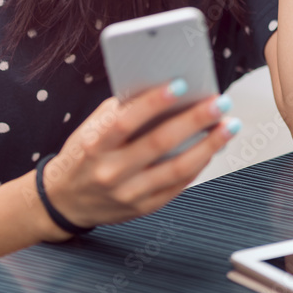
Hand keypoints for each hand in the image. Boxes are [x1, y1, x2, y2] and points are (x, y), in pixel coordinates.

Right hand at [39, 82, 239, 231]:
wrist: (64, 200)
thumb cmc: (84, 152)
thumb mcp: (93, 127)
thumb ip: (123, 109)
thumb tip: (165, 87)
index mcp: (96, 144)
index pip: (128, 119)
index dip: (155, 101)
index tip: (181, 84)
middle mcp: (112, 171)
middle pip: (159, 143)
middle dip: (194, 121)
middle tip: (219, 102)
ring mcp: (129, 193)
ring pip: (176, 169)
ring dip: (208, 146)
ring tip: (228, 126)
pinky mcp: (143, 208)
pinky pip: (177, 186)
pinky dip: (198, 165)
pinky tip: (213, 148)